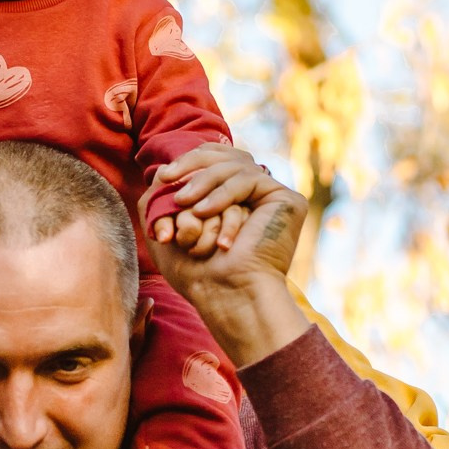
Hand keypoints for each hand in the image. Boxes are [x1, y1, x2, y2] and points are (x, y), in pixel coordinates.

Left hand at [141, 145, 310, 365]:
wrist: (225, 293)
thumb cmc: (196, 271)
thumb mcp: (168, 227)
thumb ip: (160, 197)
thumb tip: (160, 169)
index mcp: (235, 196)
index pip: (215, 159)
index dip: (189, 160)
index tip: (163, 176)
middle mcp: (257, 193)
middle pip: (226, 155)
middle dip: (192, 165)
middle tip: (168, 179)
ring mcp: (273, 196)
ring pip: (235, 166)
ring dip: (203, 182)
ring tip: (184, 203)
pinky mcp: (287, 200)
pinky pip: (249, 179)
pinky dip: (222, 194)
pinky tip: (203, 211)